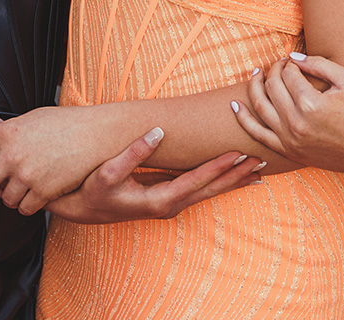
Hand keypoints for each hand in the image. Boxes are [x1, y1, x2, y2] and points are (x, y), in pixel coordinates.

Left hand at [0, 104, 116, 213]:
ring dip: (9, 197)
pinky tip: (34, 197)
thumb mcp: (33, 118)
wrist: (97, 136)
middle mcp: (12, 155)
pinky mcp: (43, 192)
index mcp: (7, 132)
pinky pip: (25, 207)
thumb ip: (10, 127)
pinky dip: (28, 204)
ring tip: (19, 190)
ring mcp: (27, 175)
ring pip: (5, 198)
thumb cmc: (66, 123)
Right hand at [45, 128, 264, 223]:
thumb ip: (133, 152)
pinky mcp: (167, 199)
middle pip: (210, 190)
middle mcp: (169, 206)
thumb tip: (158, 132)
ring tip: (257, 170)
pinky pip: (200, 191)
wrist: (81, 211)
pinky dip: (218, 182)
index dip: (218, 166)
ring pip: (208, 192)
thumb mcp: (108, 171)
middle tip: (262, 161)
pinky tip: (231, 176)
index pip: (196, 181)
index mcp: (159, 200)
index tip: (239, 153)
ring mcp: (169, 204)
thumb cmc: (93, 191)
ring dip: (232, 180)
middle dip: (236, 175)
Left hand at [230, 53, 343, 175]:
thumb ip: (319, 63)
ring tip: (255, 74)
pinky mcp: (289, 151)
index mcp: (312, 104)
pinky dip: (244, 119)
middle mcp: (297, 123)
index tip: (294, 61)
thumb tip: (292, 57)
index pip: (289, 75)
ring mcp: (290, 140)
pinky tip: (235, 105)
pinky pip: (258, 134)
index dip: (290, 63)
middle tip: (280, 65)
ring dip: (254, 87)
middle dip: (274, 71)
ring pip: (260, 107)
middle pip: (272, 87)